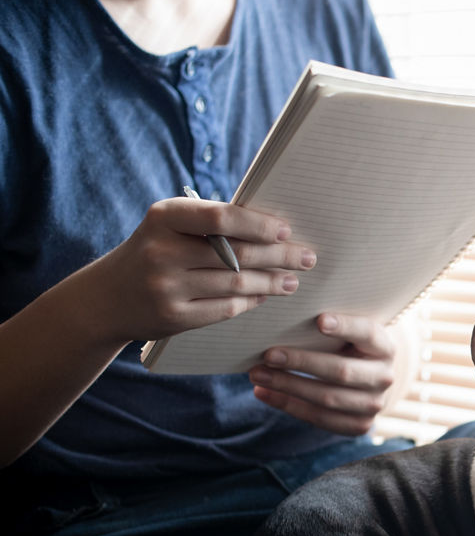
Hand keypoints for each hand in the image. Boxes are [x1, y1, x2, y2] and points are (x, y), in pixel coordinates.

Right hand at [86, 196, 313, 342]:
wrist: (107, 297)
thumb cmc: (154, 251)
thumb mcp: (170, 227)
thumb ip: (211, 224)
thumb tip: (275, 230)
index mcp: (164, 217)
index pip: (222, 218)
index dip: (259, 225)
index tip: (287, 230)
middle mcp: (162, 251)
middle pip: (236, 254)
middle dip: (279, 256)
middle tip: (307, 258)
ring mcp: (166, 287)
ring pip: (236, 284)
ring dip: (272, 282)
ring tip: (292, 280)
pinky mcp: (173, 317)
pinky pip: (225, 309)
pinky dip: (250, 301)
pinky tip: (265, 295)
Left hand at [248, 312, 398, 435]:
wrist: (370, 381)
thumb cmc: (349, 348)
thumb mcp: (350, 334)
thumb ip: (328, 326)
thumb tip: (283, 318)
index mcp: (384, 347)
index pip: (367, 334)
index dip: (345, 327)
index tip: (319, 320)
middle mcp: (384, 377)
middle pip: (341, 371)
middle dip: (301, 362)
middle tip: (268, 355)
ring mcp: (374, 404)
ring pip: (327, 398)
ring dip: (288, 386)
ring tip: (258, 375)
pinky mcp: (359, 425)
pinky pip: (319, 418)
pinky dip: (288, 405)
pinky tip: (264, 393)